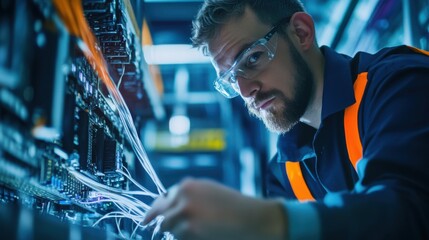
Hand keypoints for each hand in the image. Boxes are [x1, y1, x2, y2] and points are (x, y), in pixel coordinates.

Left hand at [143, 178, 286, 239]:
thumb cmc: (235, 207)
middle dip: (168, 224)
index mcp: (187, 185)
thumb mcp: (209, 192)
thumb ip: (188, 195)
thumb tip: (166, 206)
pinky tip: (205, 234)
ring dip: (179, 233)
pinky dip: (187, 239)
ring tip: (204, 230)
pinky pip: (178, 238)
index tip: (149, 220)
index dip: (156, 212)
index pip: (161, 200)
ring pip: (169, 230)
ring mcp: (184, 214)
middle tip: (186, 229)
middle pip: (161, 216)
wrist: (255, 219)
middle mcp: (182, 196)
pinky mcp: (189, 230)